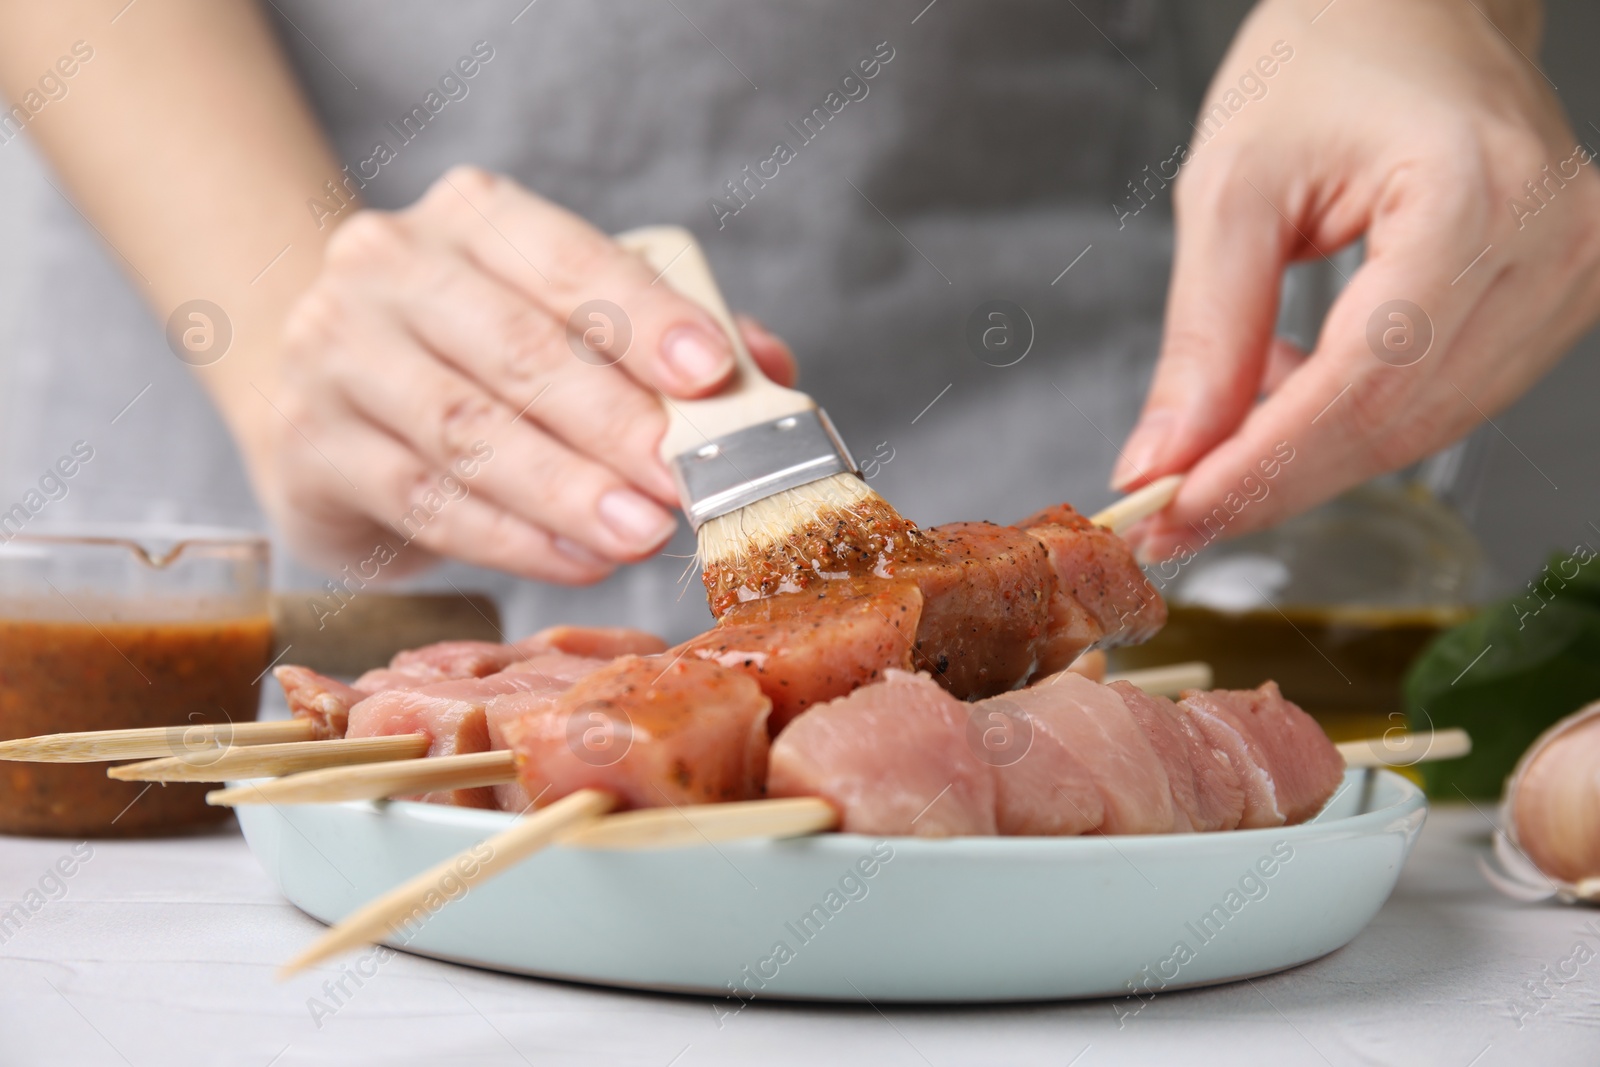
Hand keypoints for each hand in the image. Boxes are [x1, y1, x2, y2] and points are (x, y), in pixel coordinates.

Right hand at [253, 167, 795, 582]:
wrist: (323, 392)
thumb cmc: (475, 356)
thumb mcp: (562, 321)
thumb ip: (661, 338)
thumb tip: (766, 369)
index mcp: (472, 216)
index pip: (570, 260)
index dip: (646, 317)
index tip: (712, 374)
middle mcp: (390, 266)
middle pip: (519, 350)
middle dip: (615, 422)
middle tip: (685, 478)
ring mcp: (336, 354)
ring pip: (468, 432)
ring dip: (566, 490)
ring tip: (641, 532)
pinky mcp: (309, 448)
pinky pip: (426, 500)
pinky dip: (511, 538)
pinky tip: (576, 558)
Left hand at [1113, 0, 1599, 560]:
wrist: (1408, 15)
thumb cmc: (1324, 64)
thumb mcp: (1232, 187)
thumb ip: (1203, 335)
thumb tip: (1165, 460)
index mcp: (1480, 194)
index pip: (1365, 379)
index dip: (1262, 465)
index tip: (1173, 513)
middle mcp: (1552, 244)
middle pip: (1397, 421)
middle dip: (1271, 479)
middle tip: (1172, 512)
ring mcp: (1571, 277)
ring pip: (1419, 428)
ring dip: (1305, 454)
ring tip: (1219, 423)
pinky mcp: (1555, 301)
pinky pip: (1439, 402)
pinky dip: (1347, 420)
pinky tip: (1285, 387)